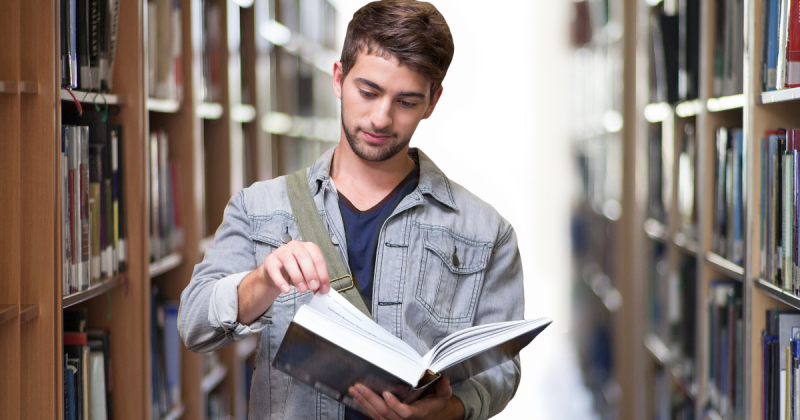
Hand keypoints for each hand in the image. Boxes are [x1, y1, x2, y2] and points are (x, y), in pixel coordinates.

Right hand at [261, 240, 329, 293]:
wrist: (277, 271)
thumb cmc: (296, 270)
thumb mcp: (308, 275)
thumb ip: (316, 281)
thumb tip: (323, 290)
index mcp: (308, 247)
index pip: (317, 258)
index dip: (322, 274)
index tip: (324, 288)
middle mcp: (295, 246)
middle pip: (303, 256)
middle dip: (310, 273)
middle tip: (314, 286)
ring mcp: (281, 252)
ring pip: (289, 261)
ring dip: (297, 277)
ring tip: (302, 289)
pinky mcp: (270, 261)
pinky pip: (274, 270)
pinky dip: (280, 281)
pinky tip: (286, 290)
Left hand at [349, 376, 463, 419]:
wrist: (433, 413)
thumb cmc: (436, 403)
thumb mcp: (444, 394)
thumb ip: (443, 386)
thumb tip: (442, 375)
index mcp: (419, 413)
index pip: (405, 413)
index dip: (395, 405)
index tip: (386, 394)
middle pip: (386, 413)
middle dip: (371, 399)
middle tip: (360, 387)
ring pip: (378, 415)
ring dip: (364, 402)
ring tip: (354, 390)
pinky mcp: (390, 419)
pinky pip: (375, 416)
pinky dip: (365, 406)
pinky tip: (358, 398)